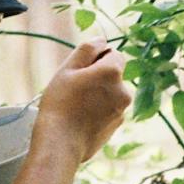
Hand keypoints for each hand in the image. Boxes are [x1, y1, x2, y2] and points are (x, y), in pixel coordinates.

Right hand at [36, 38, 130, 165]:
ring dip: (98, 94)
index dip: (96, 58)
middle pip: (112, 74)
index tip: (80, 70)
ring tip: (76, 105)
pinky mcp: (117, 126)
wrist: (61, 144)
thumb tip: (102, 40)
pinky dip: (98, 110)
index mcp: (112, 73)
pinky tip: (81, 118)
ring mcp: (122, 110)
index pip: (113, 54)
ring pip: (110, 93)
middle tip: (74, 89)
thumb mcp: (68, 69)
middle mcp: (124, 91)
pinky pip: (109, 110)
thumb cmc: (60, 104)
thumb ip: (87, 49)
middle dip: (97, 77)